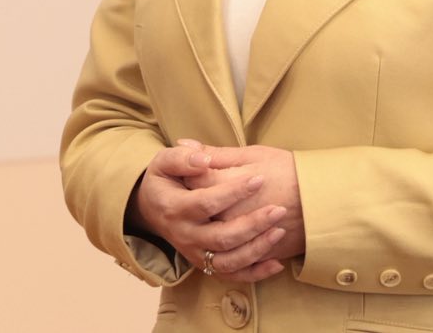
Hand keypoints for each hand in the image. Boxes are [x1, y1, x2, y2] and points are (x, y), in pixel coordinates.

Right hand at [130, 142, 293, 281]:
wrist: (152, 208)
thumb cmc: (165, 179)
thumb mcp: (164, 161)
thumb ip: (183, 157)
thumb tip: (204, 158)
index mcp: (174, 208)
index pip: (206, 203)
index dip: (233, 192)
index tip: (259, 179)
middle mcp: (184, 236)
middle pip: (221, 237)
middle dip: (253, 224)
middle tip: (279, 209)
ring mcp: (195, 253)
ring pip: (228, 261)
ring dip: (257, 249)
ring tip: (280, 230)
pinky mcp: (206, 265)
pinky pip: (232, 275)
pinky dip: (255, 273)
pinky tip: (276, 263)